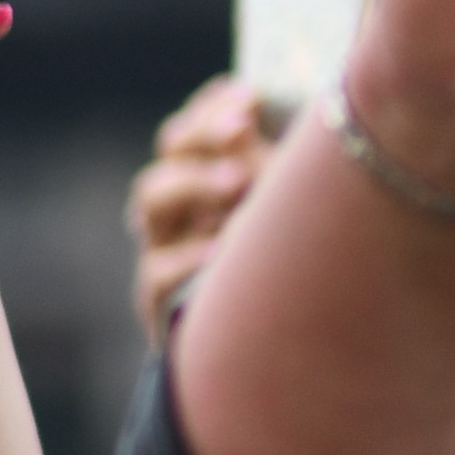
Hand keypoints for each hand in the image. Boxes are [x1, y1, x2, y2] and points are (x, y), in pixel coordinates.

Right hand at [131, 75, 273, 340]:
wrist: (291, 358)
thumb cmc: (303, 268)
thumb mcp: (288, 205)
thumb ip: (264, 160)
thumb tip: (245, 111)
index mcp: (214, 177)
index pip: (196, 125)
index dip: (213, 105)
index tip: (251, 97)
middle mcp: (185, 209)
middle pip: (170, 151)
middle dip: (203, 133)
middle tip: (241, 129)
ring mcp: (166, 251)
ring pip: (151, 198)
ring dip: (193, 183)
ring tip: (238, 184)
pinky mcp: (161, 301)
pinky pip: (159, 271)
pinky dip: (191, 257)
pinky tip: (223, 251)